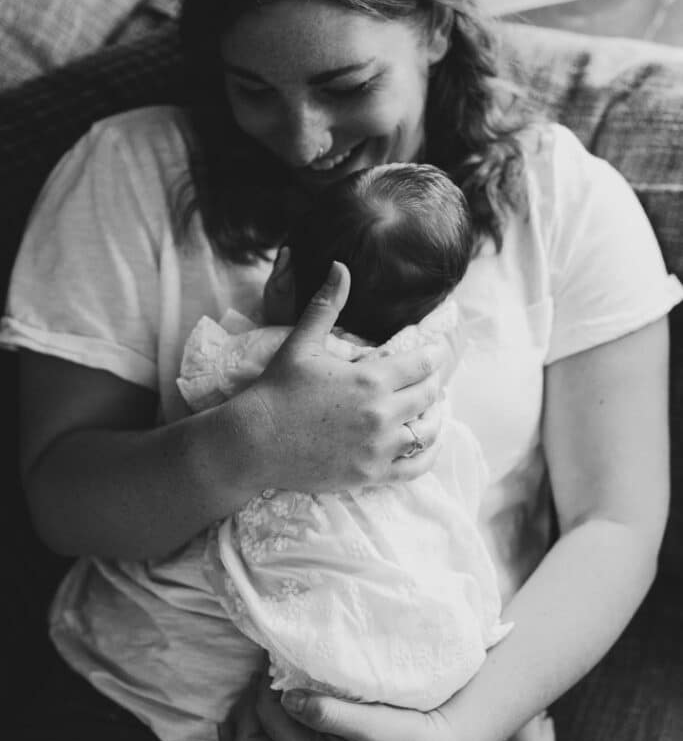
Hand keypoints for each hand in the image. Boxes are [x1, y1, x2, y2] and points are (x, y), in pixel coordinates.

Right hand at [242, 261, 449, 493]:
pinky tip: (427, 444)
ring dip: (435, 417)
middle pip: (429, 395)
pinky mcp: (371, 474)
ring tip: (432, 409)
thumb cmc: (277, 390)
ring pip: (428, 431)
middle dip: (433, 382)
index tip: (437, 351)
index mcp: (371, 379)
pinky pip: (416, 467)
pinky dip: (428, 454)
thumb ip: (326, 305)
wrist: (254, 442)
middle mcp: (382, 414)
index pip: (422, 363)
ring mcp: (379, 447)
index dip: (433, 355)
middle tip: (431, 377)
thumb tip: (340, 266)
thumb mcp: (302, 343)